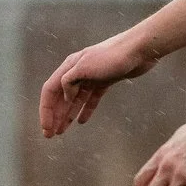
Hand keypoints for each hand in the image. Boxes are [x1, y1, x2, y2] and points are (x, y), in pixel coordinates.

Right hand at [39, 33, 155, 136]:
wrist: (139, 49)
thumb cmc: (112, 56)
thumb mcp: (85, 66)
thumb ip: (69, 81)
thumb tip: (65, 97)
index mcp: (69, 67)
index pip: (50, 91)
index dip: (46, 111)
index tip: (46, 128)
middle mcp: (77, 72)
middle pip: (61, 97)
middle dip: (55, 116)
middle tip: (50, 135)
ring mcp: (91, 77)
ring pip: (75, 100)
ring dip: (67, 115)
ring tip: (62, 131)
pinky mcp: (105, 81)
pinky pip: (91, 99)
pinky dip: (86, 110)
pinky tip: (82, 121)